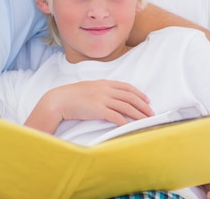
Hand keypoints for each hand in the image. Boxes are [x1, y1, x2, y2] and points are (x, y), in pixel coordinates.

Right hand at [25, 80, 153, 132]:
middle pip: (130, 97)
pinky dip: (126, 121)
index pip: (126, 87)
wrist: (58, 100)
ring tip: (146, 120)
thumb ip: (100, 90)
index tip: (147, 99)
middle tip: (151, 112)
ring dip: (138, 114)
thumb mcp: (88, 88)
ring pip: (126, 107)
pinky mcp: (98, 110)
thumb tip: (110, 96)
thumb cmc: (71, 96)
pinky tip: (131, 126)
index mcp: (104, 83)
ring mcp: (102, 99)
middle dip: (143, 105)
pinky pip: (116, 116)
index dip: (138, 93)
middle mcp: (105, 89)